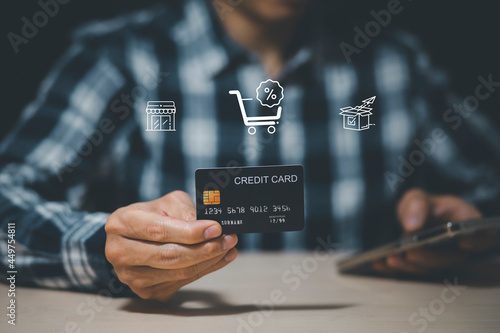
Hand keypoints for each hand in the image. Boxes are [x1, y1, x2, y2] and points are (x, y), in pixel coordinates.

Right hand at [105, 191, 237, 301]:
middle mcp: (119, 252)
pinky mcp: (145, 291)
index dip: (190, 232)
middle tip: (228, 239)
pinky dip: (204, 270)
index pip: (159, 231)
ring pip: (178, 272)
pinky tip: (219, 259)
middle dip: (204, 249)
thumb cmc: (152, 215)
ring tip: (228, 247)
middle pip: (169, 256)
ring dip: (209, 261)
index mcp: (121, 223)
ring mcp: (130, 276)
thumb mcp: (167, 203)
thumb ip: (186, 212)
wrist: (133, 237)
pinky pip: (181, 283)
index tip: (216, 228)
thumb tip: (210, 229)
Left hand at [373, 189, 496, 275]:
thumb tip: (413, 226)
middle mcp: (459, 247)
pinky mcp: (423, 269)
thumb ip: (417, 205)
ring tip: (391, 259)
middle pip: (453, 258)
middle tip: (411, 252)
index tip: (463, 242)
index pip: (482, 235)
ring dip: (411, 266)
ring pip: (431, 269)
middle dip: (431, 257)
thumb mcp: (417, 198)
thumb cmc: (422, 207)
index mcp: (465, 224)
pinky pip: (411, 273)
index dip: (477, 241)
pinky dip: (394, 270)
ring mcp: (442, 260)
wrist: (412, 220)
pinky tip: (378, 264)